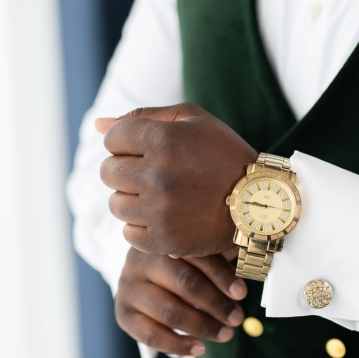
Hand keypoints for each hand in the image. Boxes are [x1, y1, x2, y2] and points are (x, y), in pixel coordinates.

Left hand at [97, 103, 257, 256]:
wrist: (261, 202)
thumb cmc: (225, 155)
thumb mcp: (194, 122)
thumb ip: (143, 117)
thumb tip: (97, 125)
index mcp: (163, 140)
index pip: (112, 139)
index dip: (127, 143)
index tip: (147, 151)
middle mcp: (158, 174)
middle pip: (108, 172)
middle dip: (125, 170)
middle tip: (153, 175)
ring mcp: (160, 210)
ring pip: (115, 204)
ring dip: (132, 200)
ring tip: (159, 198)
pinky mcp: (164, 240)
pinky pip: (128, 234)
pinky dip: (141, 228)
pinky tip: (163, 219)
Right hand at [115, 247, 247, 355]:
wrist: (139, 272)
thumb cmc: (178, 261)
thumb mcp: (196, 251)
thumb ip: (220, 254)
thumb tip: (256, 259)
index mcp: (163, 241)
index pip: (197, 257)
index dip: (222, 275)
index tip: (242, 293)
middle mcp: (140, 261)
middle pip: (184, 283)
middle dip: (216, 304)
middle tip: (237, 318)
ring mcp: (128, 287)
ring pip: (169, 311)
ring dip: (203, 326)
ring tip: (227, 334)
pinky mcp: (123, 313)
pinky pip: (151, 336)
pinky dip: (177, 346)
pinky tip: (200, 349)